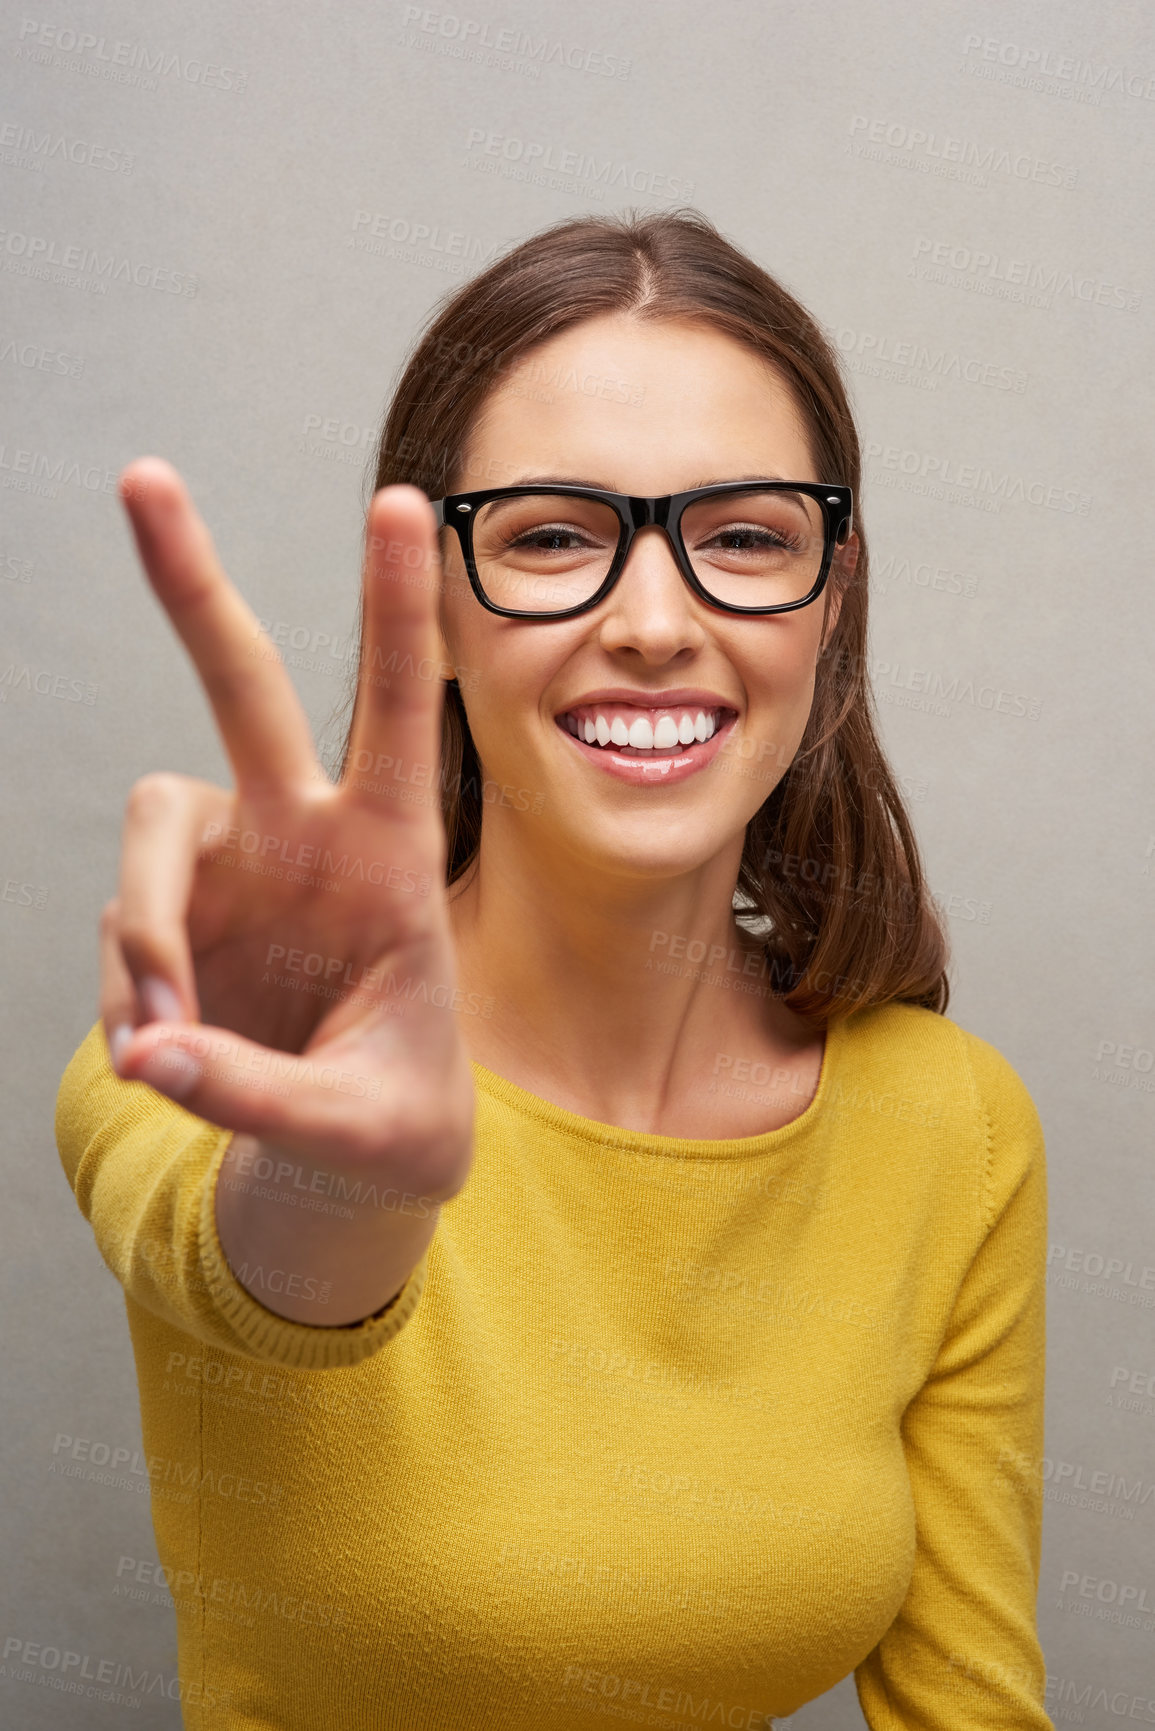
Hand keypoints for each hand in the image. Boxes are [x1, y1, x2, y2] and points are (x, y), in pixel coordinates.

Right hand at [100, 458, 474, 1204]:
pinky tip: (160, 1060)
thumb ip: (259, 1093)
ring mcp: (231, 872)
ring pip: (148, 827)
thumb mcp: (364, 1128)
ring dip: (149, 934)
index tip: (405, 500)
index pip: (403, 713)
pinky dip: (129, 999)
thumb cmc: (397, 1119)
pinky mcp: (175, 918)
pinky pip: (125, 933)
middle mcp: (303, 837)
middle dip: (193, 588)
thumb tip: (146, 1056)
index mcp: (393, 856)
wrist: (360, 1158)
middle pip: (242, 688)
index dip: (397, 611)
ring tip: (165, 1047)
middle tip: (142, 475)